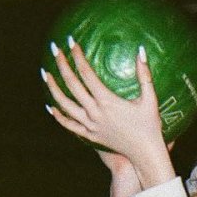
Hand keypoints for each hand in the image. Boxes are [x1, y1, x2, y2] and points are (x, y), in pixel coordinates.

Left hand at [43, 42, 174, 184]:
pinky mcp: (90, 136)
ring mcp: (90, 125)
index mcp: (107, 101)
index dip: (78, 56)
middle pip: (72, 85)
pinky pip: (70, 125)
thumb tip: (141, 51)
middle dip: (62, 65)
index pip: (86, 73)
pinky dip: (59, 116)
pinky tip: (51, 107)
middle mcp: (95, 112)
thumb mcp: (150, 99)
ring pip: (65, 105)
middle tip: (55, 49)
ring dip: (53, 88)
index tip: (71, 42)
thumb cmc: (150, 127)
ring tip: (46, 74)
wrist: (145, 155)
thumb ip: (145, 75)